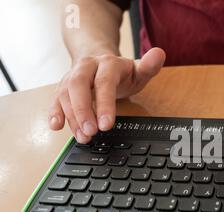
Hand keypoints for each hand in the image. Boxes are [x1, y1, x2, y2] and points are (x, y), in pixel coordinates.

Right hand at [49, 48, 165, 142]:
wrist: (100, 60)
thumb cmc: (122, 71)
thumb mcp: (139, 69)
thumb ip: (150, 66)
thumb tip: (159, 54)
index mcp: (107, 63)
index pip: (104, 83)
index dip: (104, 104)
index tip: (106, 125)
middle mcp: (86, 67)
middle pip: (78, 86)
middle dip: (83, 111)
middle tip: (91, 132)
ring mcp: (72, 77)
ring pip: (66, 94)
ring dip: (72, 117)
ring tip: (83, 137)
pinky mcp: (63, 87)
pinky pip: (56, 98)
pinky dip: (55, 112)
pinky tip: (56, 125)